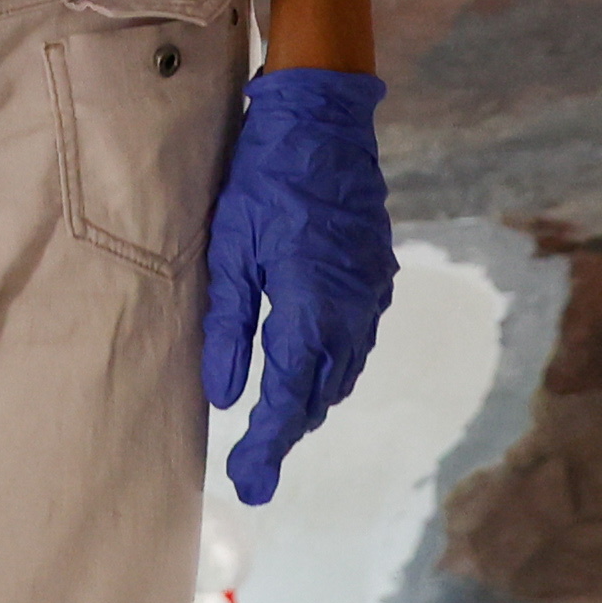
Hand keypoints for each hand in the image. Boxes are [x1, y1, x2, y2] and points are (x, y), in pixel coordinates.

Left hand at [200, 69, 393, 503]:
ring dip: (310, 400)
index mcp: (309, 310)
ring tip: (276, 421)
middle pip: (319, 395)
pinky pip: (357, 342)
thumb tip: (224, 397)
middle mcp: (349, 313)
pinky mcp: (377, 275)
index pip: (287, 400)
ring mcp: (370, 295)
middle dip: (287, 431)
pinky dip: (332, 367)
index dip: (266, 447)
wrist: (325, 118)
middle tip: (254, 462)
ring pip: (343, 372)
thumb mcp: (231, 248)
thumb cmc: (266, 177)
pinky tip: (309, 365)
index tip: (248, 484)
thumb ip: (228, 327)